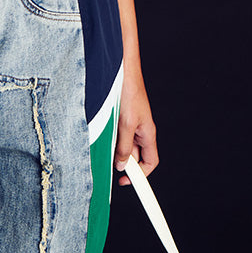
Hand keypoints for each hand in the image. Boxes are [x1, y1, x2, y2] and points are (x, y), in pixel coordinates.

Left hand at [114, 62, 157, 186]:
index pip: (150, 162)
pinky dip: (109, 137)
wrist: (122, 70)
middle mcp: (141, 130)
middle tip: (108, 162)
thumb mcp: (126, 124)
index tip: (127, 183)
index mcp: (148, 133)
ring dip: (113, 147)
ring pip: (123, 144)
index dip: (141, 176)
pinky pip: (116, 133)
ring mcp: (131, 123)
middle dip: (122, 160)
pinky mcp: (121, 117)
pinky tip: (101, 131)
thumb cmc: (130, 92)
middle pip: (134, 155)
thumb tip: (122, 165)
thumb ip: (124, 146)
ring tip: (104, 140)